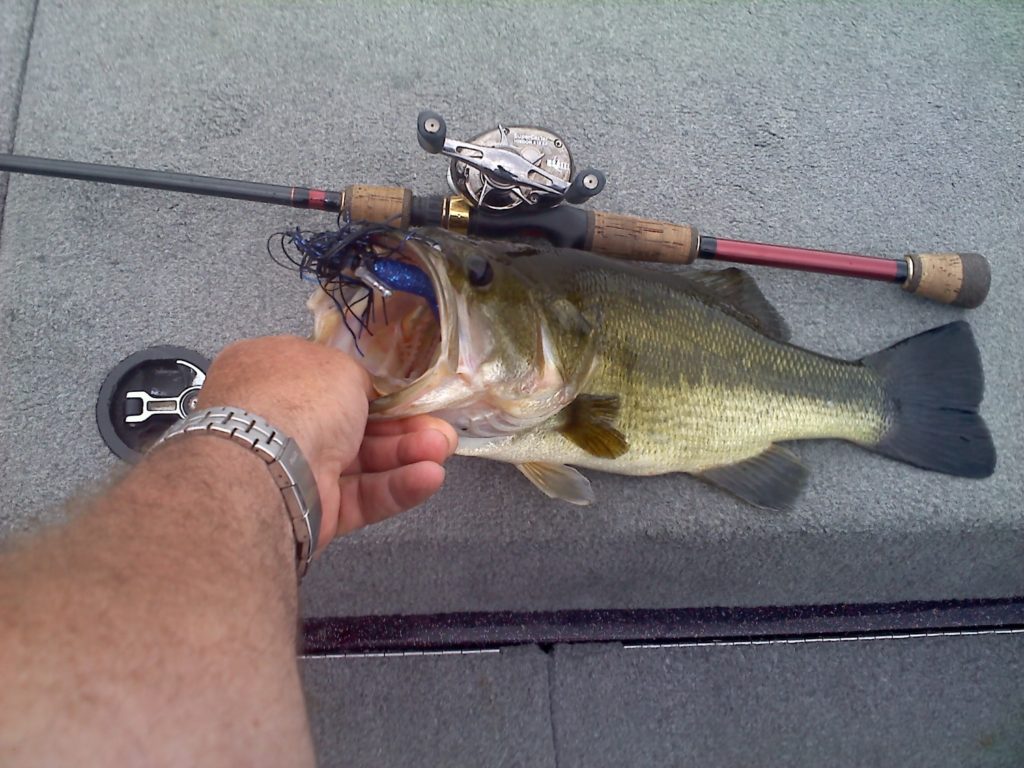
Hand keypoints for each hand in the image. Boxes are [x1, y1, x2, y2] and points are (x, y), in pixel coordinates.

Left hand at [195, 336, 456, 549]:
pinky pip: (359, 496)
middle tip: (438, 427)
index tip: (402, 392)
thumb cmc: (296, 398)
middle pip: (350, 423)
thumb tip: (361, 389)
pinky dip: (394, 487)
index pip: (322, 378)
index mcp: (266, 371)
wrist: (269, 466)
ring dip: (406, 454)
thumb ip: (356, 378)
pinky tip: (428, 478)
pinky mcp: (311, 510)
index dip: (366, 385)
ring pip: (360, 461)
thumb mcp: (338, 365)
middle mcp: (275, 419)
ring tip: (443, 449)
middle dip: (401, 426)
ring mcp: (292, 467)